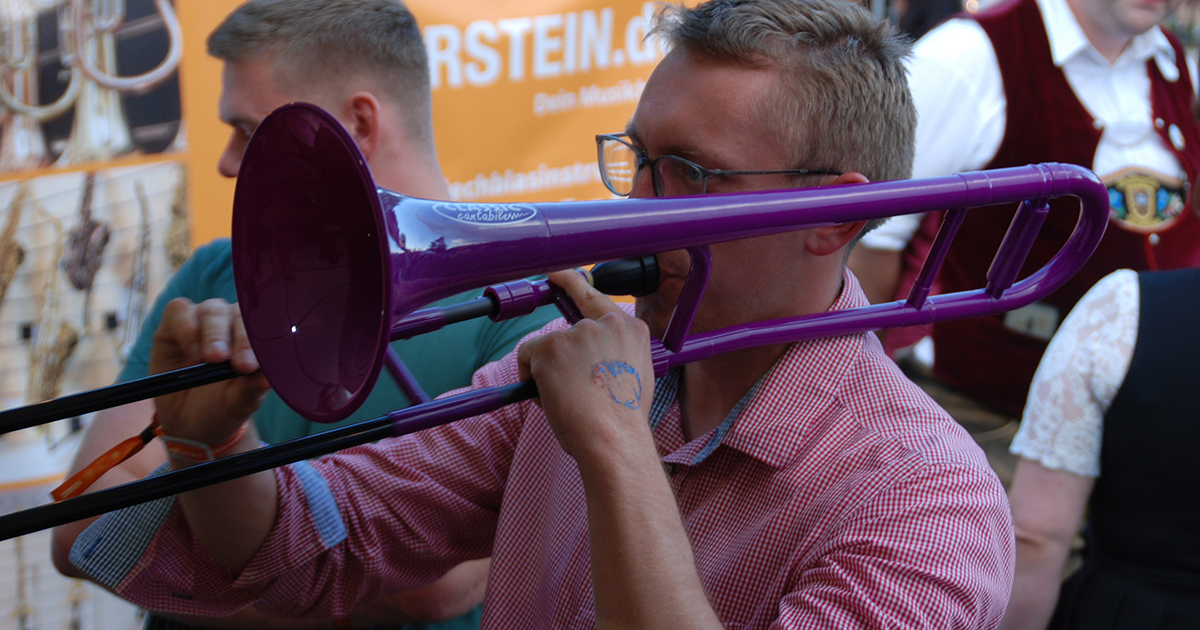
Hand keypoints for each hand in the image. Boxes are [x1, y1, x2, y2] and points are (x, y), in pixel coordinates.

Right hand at [150, 298, 269, 445]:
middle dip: (239, 337)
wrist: (188, 420)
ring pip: (212, 310)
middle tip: (232, 362)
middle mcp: (231, 323)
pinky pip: (179, 310)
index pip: (264, 329)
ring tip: (212, 358)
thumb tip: (268, 378)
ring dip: (214, 333)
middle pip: (240, 315)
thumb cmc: (221, 405)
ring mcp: (203, 320)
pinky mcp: (174, 322)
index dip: (258, 344)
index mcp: (255, 339)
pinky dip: (185, 326)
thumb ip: (251, 387)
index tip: (250, 366)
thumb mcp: (237, 402)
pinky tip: (190, 350)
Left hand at [518, 270, 654, 462]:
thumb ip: (615, 358)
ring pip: (548, 349)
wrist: (613, 438)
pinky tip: (550, 398)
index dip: (574, 285)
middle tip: (560, 376)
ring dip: (550, 374)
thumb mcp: (633, 378)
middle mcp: (606, 323)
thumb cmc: (622, 422)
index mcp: (631, 330)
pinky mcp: (551, 345)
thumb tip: (591, 365)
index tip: (559, 275)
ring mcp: (577, 332)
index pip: (597, 298)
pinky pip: (527, 357)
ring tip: (570, 402)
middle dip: (559, 353)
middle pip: (567, 326)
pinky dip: (530, 378)